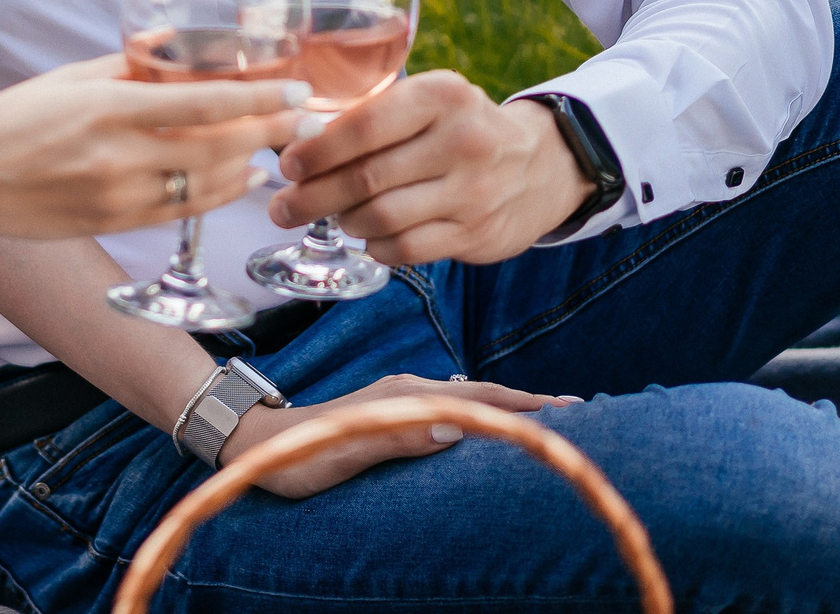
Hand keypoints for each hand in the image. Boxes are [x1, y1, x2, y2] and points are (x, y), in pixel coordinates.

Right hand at [0, 56, 305, 246]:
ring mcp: (119, 197)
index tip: (295, 91)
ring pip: (207, 185)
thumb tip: (177, 50)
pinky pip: (183, 211)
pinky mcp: (115, 225)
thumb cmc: (10, 121)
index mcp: (110, 109)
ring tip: (277, 146)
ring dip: (249, 165)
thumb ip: (127, 67)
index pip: (204, 104)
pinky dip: (218, 195)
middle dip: (269, 131)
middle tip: (303, 118)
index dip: (259, 100)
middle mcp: (120, 156)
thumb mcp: (68, 79)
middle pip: (219, 147)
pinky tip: (239, 179)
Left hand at [217, 373, 578, 498]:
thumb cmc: (300, 451)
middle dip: (532, 401)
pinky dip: (485, 411)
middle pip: (485, 391)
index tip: (571, 410)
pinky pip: (455, 406)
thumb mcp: (344, 449)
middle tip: (581, 412)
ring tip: (552, 417)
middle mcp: (411, 388)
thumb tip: (453, 426)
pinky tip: (495, 423)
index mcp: (406, 394)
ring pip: (472, 397)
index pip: (480, 396)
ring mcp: (404, 396)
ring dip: (512, 406)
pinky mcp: (397, 408)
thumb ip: (396, 435)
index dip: (526, 405)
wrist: (258, 439)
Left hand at [267, 73, 589, 265]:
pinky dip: (376, 246)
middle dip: (313, 197)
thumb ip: (374, 115)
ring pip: (382, 218)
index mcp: (442, 95)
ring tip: (332, 216)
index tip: (288, 165)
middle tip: (283, 208)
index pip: (365, 127)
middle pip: (367, 178)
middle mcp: (462, 141)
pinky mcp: (476, 233)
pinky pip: (407, 249)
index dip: (318, 151)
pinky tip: (368, 236)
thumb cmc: (461, 127)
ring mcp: (472, 192)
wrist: (540, 165)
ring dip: (344, 221)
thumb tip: (299, 141)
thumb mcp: (429, 100)